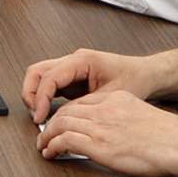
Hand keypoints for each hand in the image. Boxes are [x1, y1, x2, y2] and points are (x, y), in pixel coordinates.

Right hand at [22, 46, 167, 122]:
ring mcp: (71, 67)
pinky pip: (49, 84)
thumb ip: (84, 105)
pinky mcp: (71, 77)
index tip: (40, 116)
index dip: (41, 98)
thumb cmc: (135, 80)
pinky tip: (48, 112)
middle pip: (37, 71)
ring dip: (35, 95)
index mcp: (83, 60)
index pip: (50, 76)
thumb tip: (62, 117)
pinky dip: (44, 97)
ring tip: (40, 115)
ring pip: (39, 76)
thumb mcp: (110, 97)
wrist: (147, 74)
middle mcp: (73, 60)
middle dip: (31, 94)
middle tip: (35, 115)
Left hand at [36, 87, 177, 176]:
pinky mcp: (99, 145)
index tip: (60, 123)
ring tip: (43, 146)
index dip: (66, 113)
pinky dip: (52, 146)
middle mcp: (106, 109)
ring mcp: (101, 126)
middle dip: (52, 123)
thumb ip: (125, 120)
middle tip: (45, 135)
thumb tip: (116, 134)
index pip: (82, 102)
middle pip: (67, 111)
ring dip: (47, 136)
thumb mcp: (144, 117)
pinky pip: (65, 140)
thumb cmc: (170, 137)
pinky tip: (50, 153)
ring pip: (61, 123)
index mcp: (118, 99)